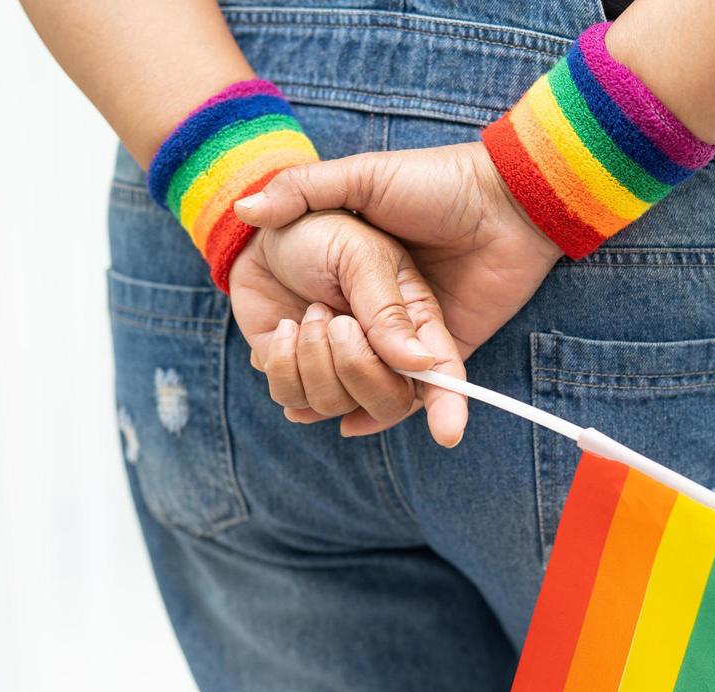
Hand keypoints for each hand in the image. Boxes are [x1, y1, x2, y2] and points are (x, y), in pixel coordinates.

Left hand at [228, 210, 468, 446]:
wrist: (264, 238)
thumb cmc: (322, 234)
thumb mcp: (361, 256)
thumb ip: (387, 310)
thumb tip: (419, 363)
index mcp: (413, 322)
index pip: (443, 375)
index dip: (450, 407)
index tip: (448, 434)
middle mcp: (383, 355)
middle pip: (388, 401)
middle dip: (356, 368)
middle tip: (336, 322)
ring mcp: (340, 370)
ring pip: (334, 404)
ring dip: (312, 356)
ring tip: (308, 314)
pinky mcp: (299, 376)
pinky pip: (292, 399)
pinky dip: (280, 363)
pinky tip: (283, 330)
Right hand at [234, 142, 563, 432]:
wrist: (505, 193)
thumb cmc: (433, 180)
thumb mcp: (360, 178)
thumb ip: (301, 190)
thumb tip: (245, 211)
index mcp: (352, 281)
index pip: (312, 333)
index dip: (289, 350)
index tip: (279, 337)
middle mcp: (378, 315)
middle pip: (337, 370)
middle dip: (319, 368)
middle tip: (319, 324)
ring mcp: (413, 337)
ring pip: (373, 389)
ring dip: (349, 390)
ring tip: (336, 352)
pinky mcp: (450, 352)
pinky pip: (421, 397)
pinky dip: (391, 415)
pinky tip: (357, 423)